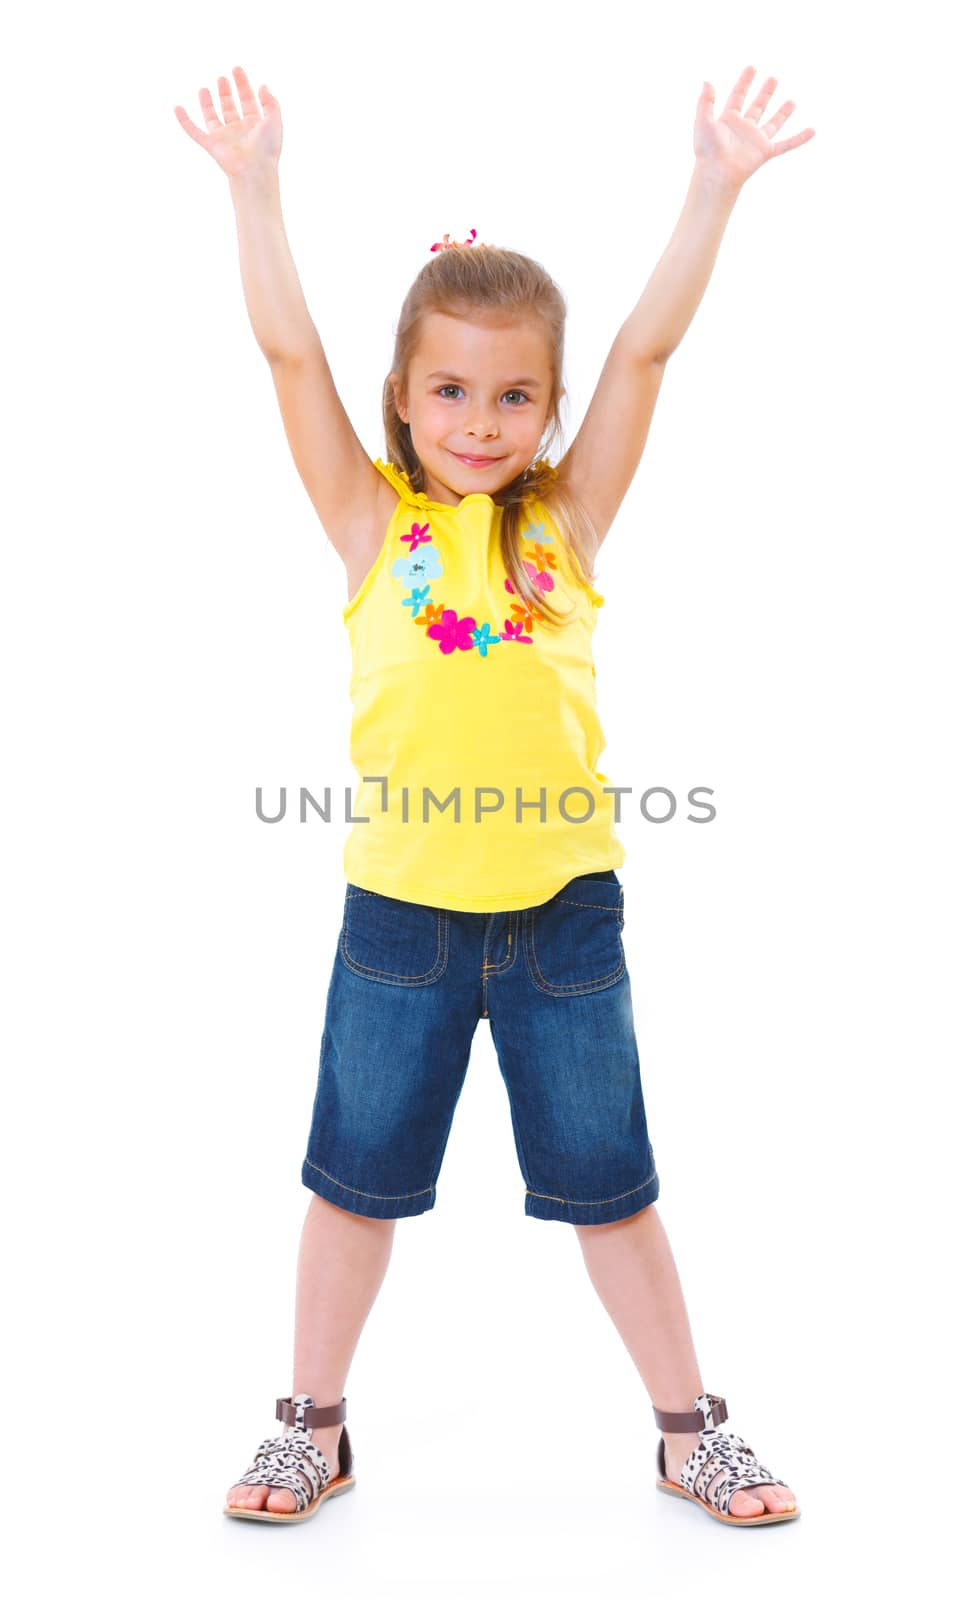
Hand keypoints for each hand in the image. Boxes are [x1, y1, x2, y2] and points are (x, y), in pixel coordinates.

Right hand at [174, 65, 281, 179]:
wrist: (255, 170)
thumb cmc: (267, 149)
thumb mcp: (274, 120)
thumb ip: (271, 102)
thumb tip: (263, 86)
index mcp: (254, 125)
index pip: (248, 100)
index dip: (243, 84)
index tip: (237, 69)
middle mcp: (238, 130)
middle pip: (230, 107)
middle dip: (226, 92)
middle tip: (223, 78)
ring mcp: (224, 137)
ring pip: (212, 117)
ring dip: (207, 103)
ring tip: (203, 88)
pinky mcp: (211, 144)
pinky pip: (194, 131)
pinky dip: (184, 121)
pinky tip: (177, 108)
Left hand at [693, 65, 814, 192]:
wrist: (716, 173)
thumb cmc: (706, 150)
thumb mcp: (703, 121)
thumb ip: (705, 102)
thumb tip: (707, 81)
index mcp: (729, 119)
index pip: (738, 96)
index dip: (744, 82)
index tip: (752, 67)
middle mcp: (744, 128)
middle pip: (757, 107)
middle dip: (765, 93)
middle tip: (773, 79)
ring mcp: (756, 140)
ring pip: (772, 123)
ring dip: (782, 113)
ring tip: (791, 102)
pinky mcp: (766, 151)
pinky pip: (786, 144)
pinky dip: (799, 138)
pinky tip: (812, 131)